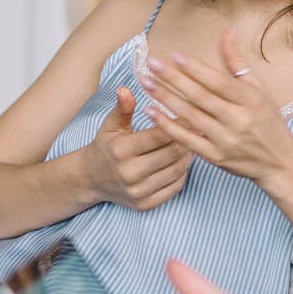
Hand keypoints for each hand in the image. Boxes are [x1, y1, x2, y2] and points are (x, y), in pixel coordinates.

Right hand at [85, 86, 192, 210]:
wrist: (91, 179)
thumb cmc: (106, 146)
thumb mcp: (111, 125)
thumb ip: (123, 108)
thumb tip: (126, 88)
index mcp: (121, 150)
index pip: (159, 135)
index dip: (178, 123)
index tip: (191, 113)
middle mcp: (129, 173)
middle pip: (172, 153)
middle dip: (188, 139)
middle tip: (201, 127)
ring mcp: (138, 192)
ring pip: (177, 170)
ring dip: (189, 155)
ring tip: (195, 142)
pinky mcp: (145, 205)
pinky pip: (175, 187)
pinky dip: (183, 173)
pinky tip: (184, 160)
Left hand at [139, 29, 292, 184]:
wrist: (279, 162)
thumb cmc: (268, 121)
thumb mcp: (259, 89)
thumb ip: (237, 62)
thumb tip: (227, 31)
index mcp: (251, 99)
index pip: (218, 81)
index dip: (195, 69)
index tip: (174, 56)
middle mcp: (239, 119)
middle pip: (200, 97)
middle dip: (173, 79)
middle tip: (151, 64)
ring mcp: (226, 140)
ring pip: (190, 116)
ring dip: (165, 98)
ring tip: (146, 82)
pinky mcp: (215, 157)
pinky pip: (186, 139)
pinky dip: (167, 125)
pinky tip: (151, 111)